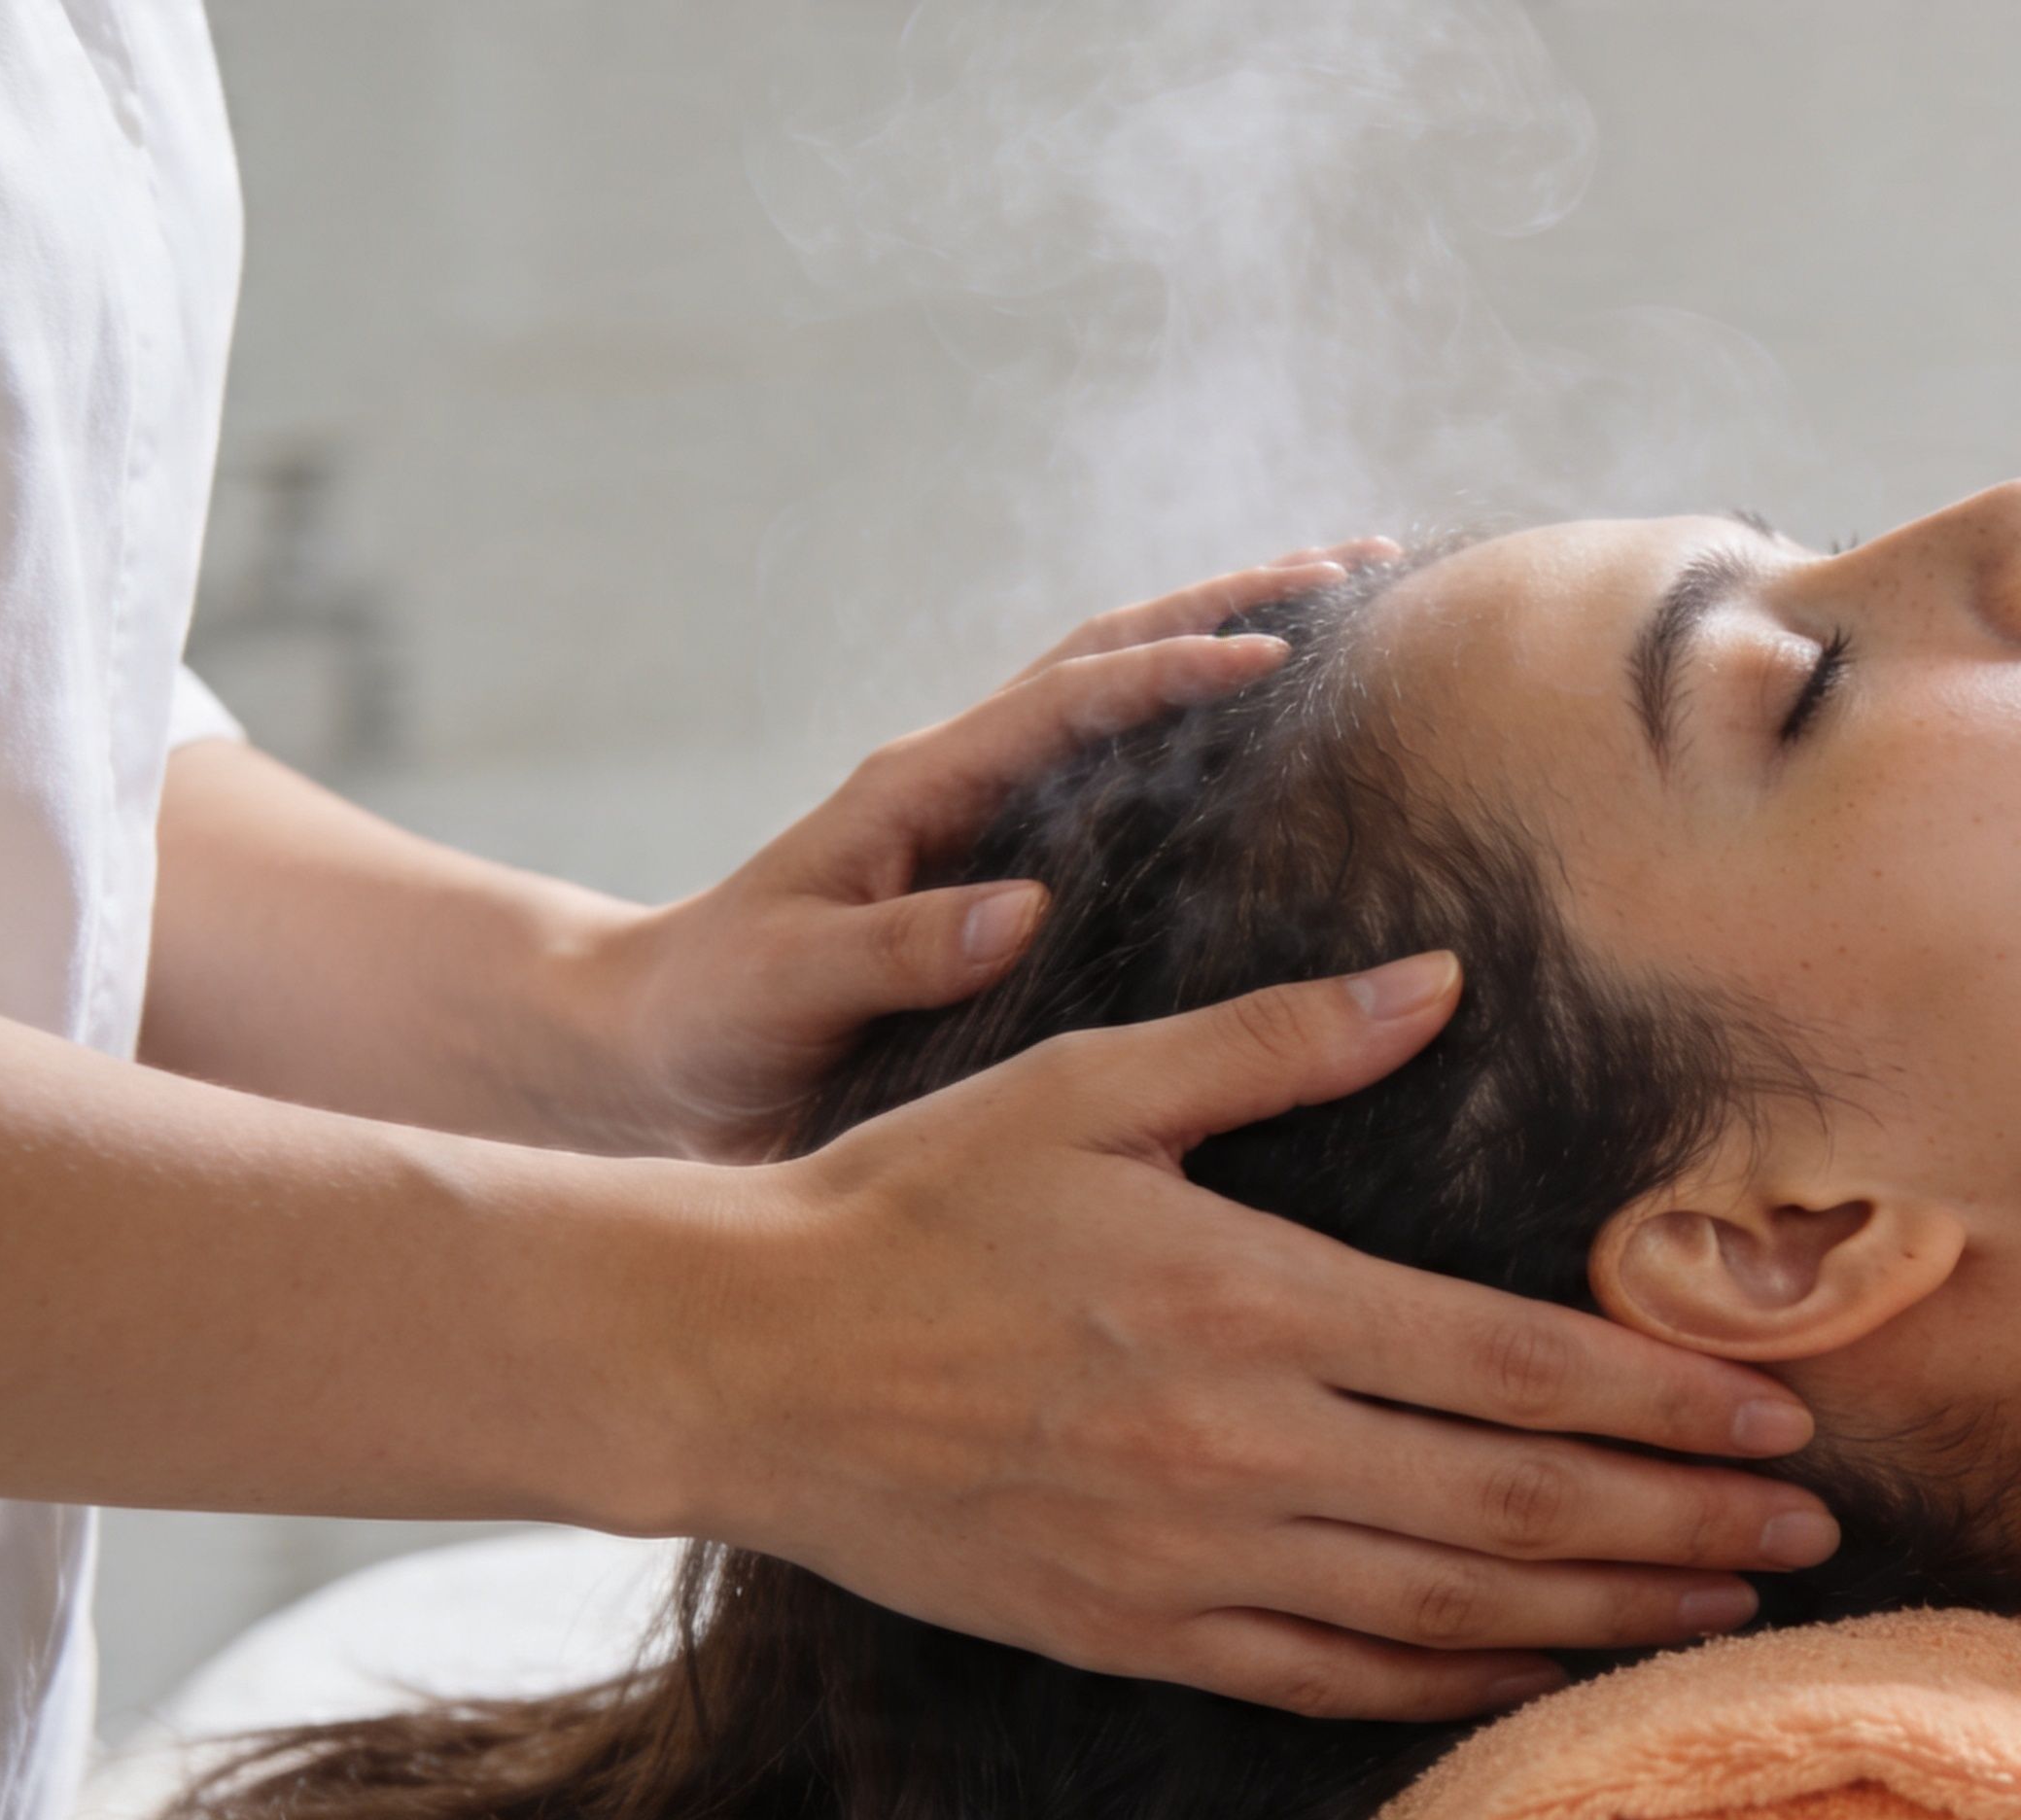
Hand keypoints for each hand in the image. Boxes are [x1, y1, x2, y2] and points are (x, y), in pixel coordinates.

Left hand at [583, 543, 1400, 1159]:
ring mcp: (987, 809)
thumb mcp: (791, 982)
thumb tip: (1021, 905)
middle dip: (1238, 598)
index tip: (1279, 651)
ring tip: (1352, 613)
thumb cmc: (715, 1015)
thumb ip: (896, 947)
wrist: (654, 1048)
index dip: (1175, 668)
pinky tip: (1281, 751)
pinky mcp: (1005, 858)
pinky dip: (1202, 733)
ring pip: (1126, 692)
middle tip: (1366, 569)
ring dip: (1230, 638)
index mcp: (921, 785)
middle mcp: (963, 774)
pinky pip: (1123, 774)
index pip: (1071, 698)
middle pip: (1116, 649)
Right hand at [667, 953, 1835, 1718]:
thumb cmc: (913, 1201)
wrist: (738, 1361)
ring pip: (1443, 1611)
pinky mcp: (1134, 1632)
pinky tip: (1538, 1674)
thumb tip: (1433, 983)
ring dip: (1598, 1612)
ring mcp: (1188, 1558)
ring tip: (1723, 1610)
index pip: (1511, 1366)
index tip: (1775, 1417)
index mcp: (1250, 1299)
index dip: (1660, 1402)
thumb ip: (1273, 1040)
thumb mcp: (1087, 1086)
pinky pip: (1327, 1680)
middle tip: (1811, 1534)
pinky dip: (1449, 1687)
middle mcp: (1241, 1445)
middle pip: (1513, 1506)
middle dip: (1679, 1522)